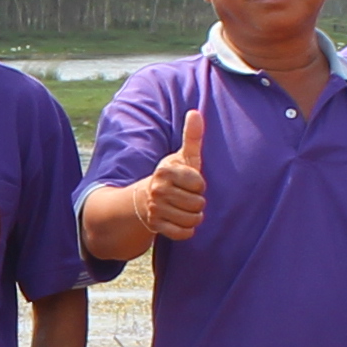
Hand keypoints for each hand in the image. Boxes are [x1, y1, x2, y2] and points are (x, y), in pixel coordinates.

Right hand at [138, 102, 208, 242]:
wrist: (147, 198)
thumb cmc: (174, 175)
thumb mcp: (184, 156)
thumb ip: (192, 136)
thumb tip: (195, 112)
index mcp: (165, 171)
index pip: (199, 184)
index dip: (199, 185)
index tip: (189, 182)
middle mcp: (157, 190)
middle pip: (198, 203)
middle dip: (197, 202)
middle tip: (186, 196)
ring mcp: (155, 209)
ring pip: (192, 220)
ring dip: (193, 216)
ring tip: (184, 208)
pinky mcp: (156, 226)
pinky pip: (184, 233)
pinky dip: (186, 229)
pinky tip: (180, 220)